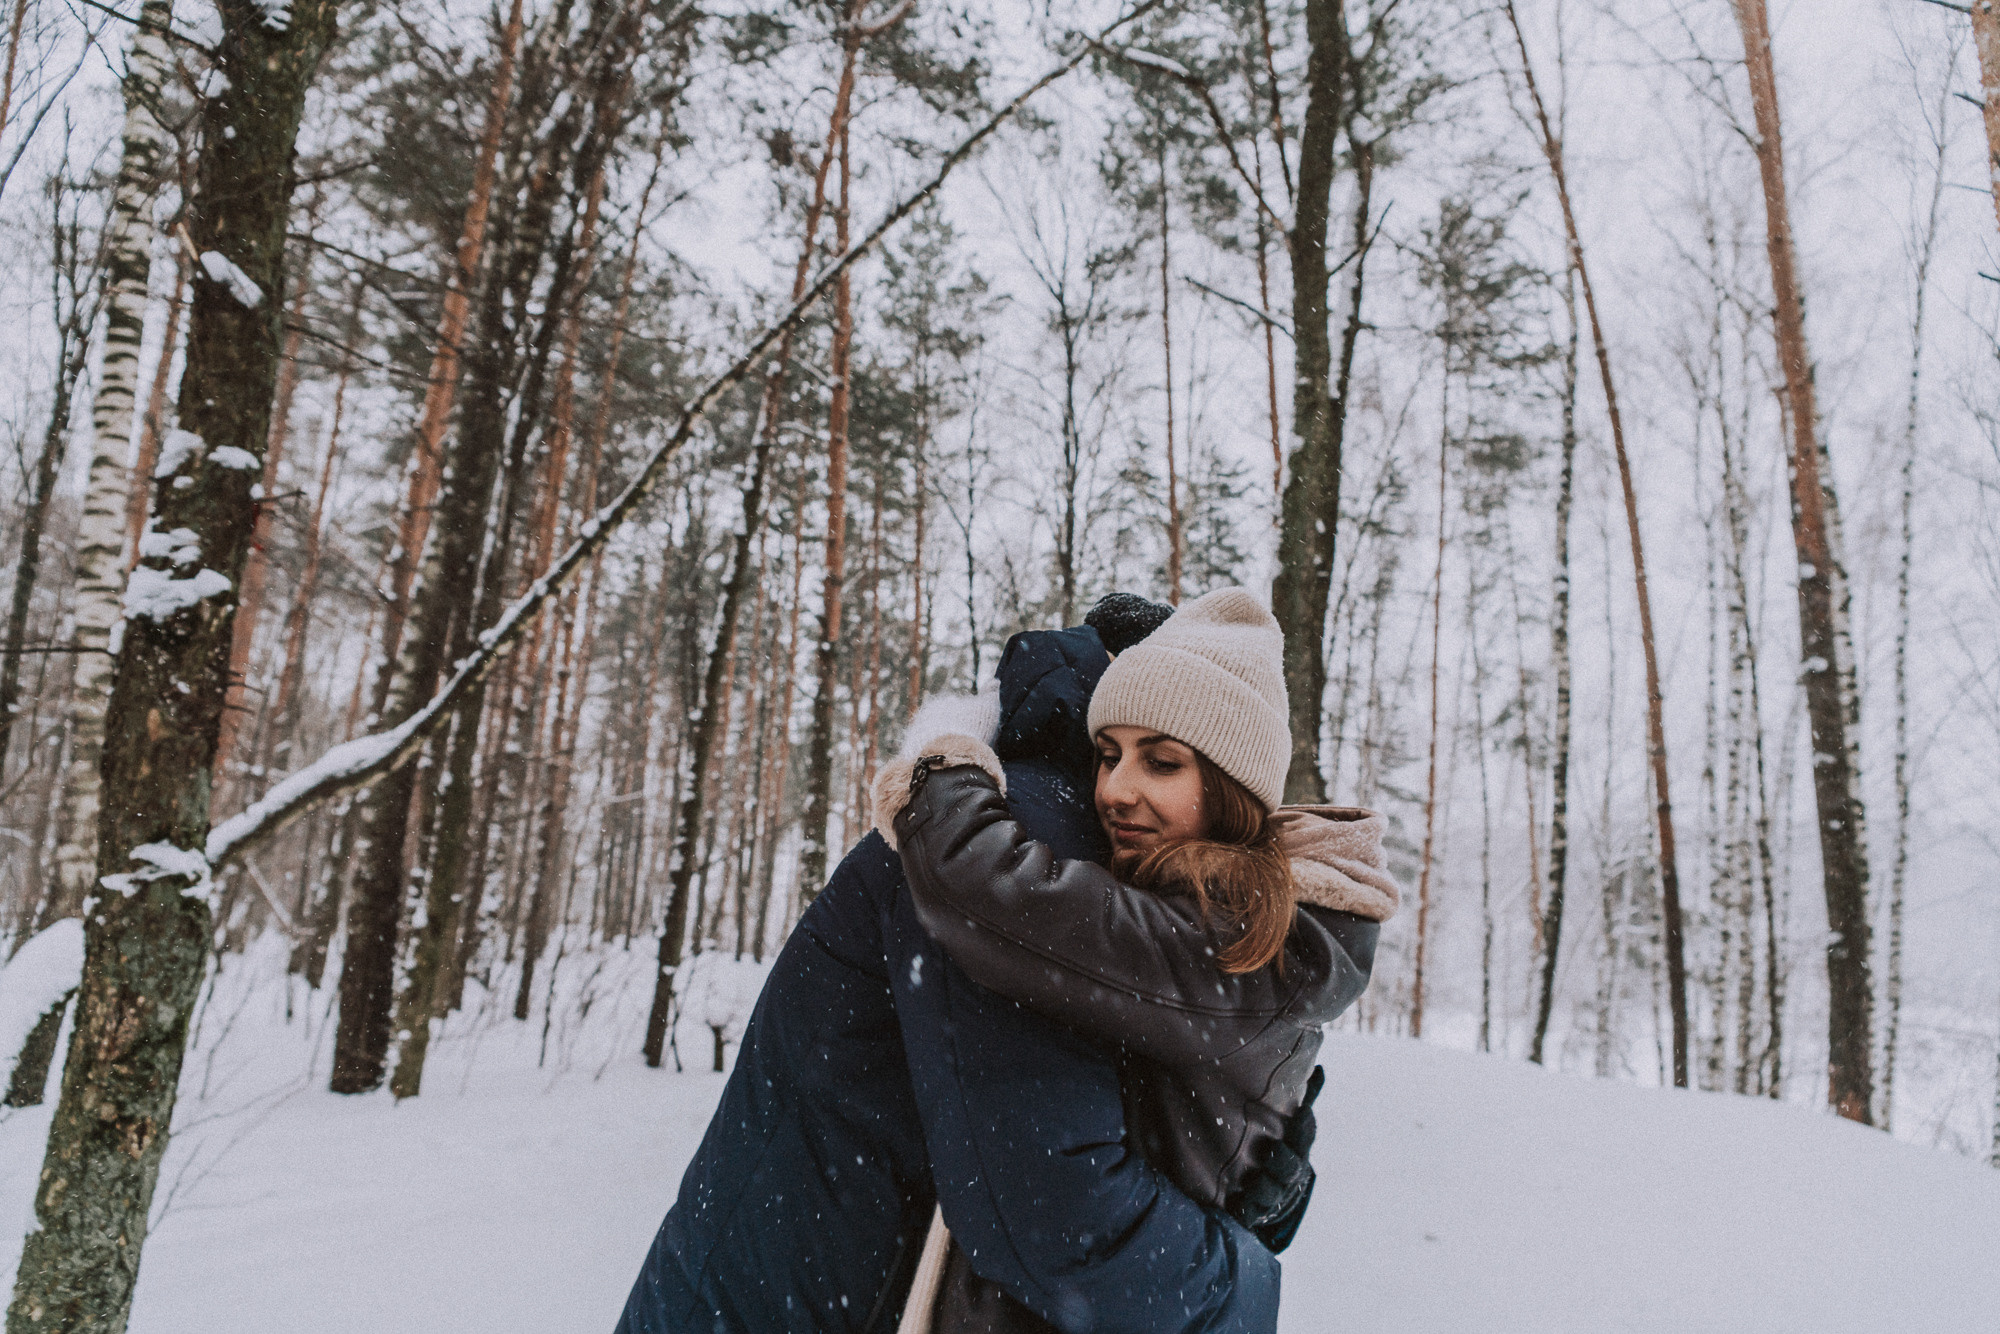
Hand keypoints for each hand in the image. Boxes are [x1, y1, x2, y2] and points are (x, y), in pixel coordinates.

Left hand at [1226, 1065, 1321, 1252]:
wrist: (1275, 1190)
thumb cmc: (1282, 1145)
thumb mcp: (1290, 1120)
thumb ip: (1302, 1094)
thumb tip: (1320, 1068)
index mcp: (1298, 1147)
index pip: (1306, 1136)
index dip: (1305, 1126)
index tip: (1301, 1111)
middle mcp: (1290, 1172)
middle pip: (1291, 1168)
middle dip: (1282, 1160)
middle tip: (1271, 1150)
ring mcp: (1275, 1193)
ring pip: (1272, 1193)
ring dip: (1263, 1188)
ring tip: (1252, 1183)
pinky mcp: (1256, 1209)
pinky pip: (1252, 1213)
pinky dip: (1245, 1210)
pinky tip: (1236, 1205)